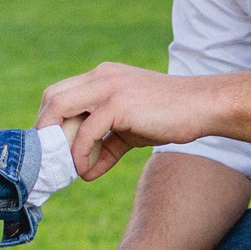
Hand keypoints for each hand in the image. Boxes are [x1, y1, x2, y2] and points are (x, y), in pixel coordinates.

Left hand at [37, 63, 213, 180]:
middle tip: (52, 159)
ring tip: (66, 167)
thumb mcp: (131, 130)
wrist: (204, 106)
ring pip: (61, 109)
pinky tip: (86, 172)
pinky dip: (80, 155)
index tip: (52, 149)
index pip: (59, 93)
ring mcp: (110, 87)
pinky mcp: (120, 104)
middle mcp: (101, 77)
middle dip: (46, 131)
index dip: (49, 121)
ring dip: (58, 143)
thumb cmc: (170, 117)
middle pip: (53, 98)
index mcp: (102, 77)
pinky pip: (87, 132)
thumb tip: (84, 171)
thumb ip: (106, 144)